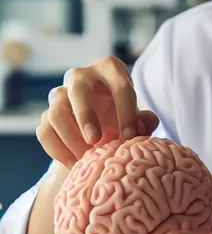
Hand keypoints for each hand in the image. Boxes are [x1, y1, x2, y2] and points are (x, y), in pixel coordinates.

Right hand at [35, 56, 159, 168]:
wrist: (101, 127)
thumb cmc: (124, 116)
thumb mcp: (139, 117)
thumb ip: (145, 121)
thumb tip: (139, 129)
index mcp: (110, 69)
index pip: (120, 86)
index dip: (126, 112)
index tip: (130, 136)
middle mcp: (81, 76)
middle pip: (78, 91)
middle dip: (86, 116)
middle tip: (95, 141)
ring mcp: (60, 94)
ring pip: (56, 112)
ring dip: (70, 138)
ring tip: (86, 159)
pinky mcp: (46, 115)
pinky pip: (44, 131)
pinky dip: (58, 150)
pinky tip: (74, 165)